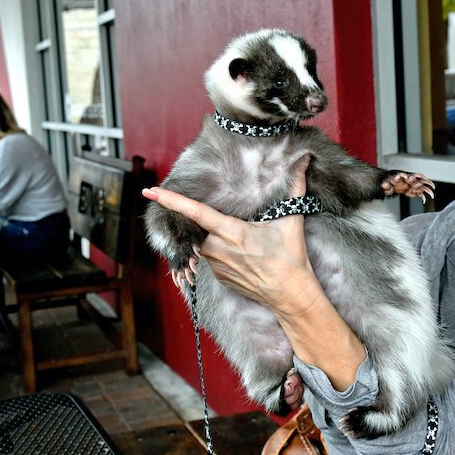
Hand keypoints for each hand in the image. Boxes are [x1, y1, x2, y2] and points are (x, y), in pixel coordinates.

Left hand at [142, 155, 322, 315]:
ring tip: (245, 243)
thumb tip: (304, 159)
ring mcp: (216, 265)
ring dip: (216, 236)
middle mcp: (218, 249)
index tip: (150, 191)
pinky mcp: (218, 277)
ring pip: (204, 242)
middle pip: (198, 227)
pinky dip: (221, 250)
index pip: (195, 212)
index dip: (172, 200)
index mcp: (232, 232)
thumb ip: (295, 186)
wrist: (290, 294)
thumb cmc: (290, 256)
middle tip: (232, 224)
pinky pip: (211, 257)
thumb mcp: (292, 220)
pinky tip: (244, 255)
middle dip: (205, 221)